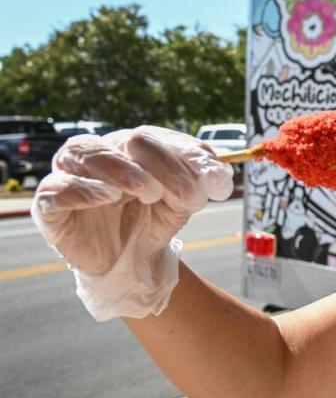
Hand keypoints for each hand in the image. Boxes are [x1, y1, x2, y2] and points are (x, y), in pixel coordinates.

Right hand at [32, 126, 234, 319]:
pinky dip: (82, 189)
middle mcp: (100, 152)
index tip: (215, 183)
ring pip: (86, 153)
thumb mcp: (183, 200)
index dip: (186, 157)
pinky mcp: (51, 204)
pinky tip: (107, 197)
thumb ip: (199, 180)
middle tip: (186, 194)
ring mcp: (71, 175)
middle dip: (164, 166)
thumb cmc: (153, 220)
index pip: (157, 137)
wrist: (130, 260)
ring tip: (148, 190)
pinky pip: (56, 188)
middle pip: (128, 141)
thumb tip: (222, 171)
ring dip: (123, 170)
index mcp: (131, 145)